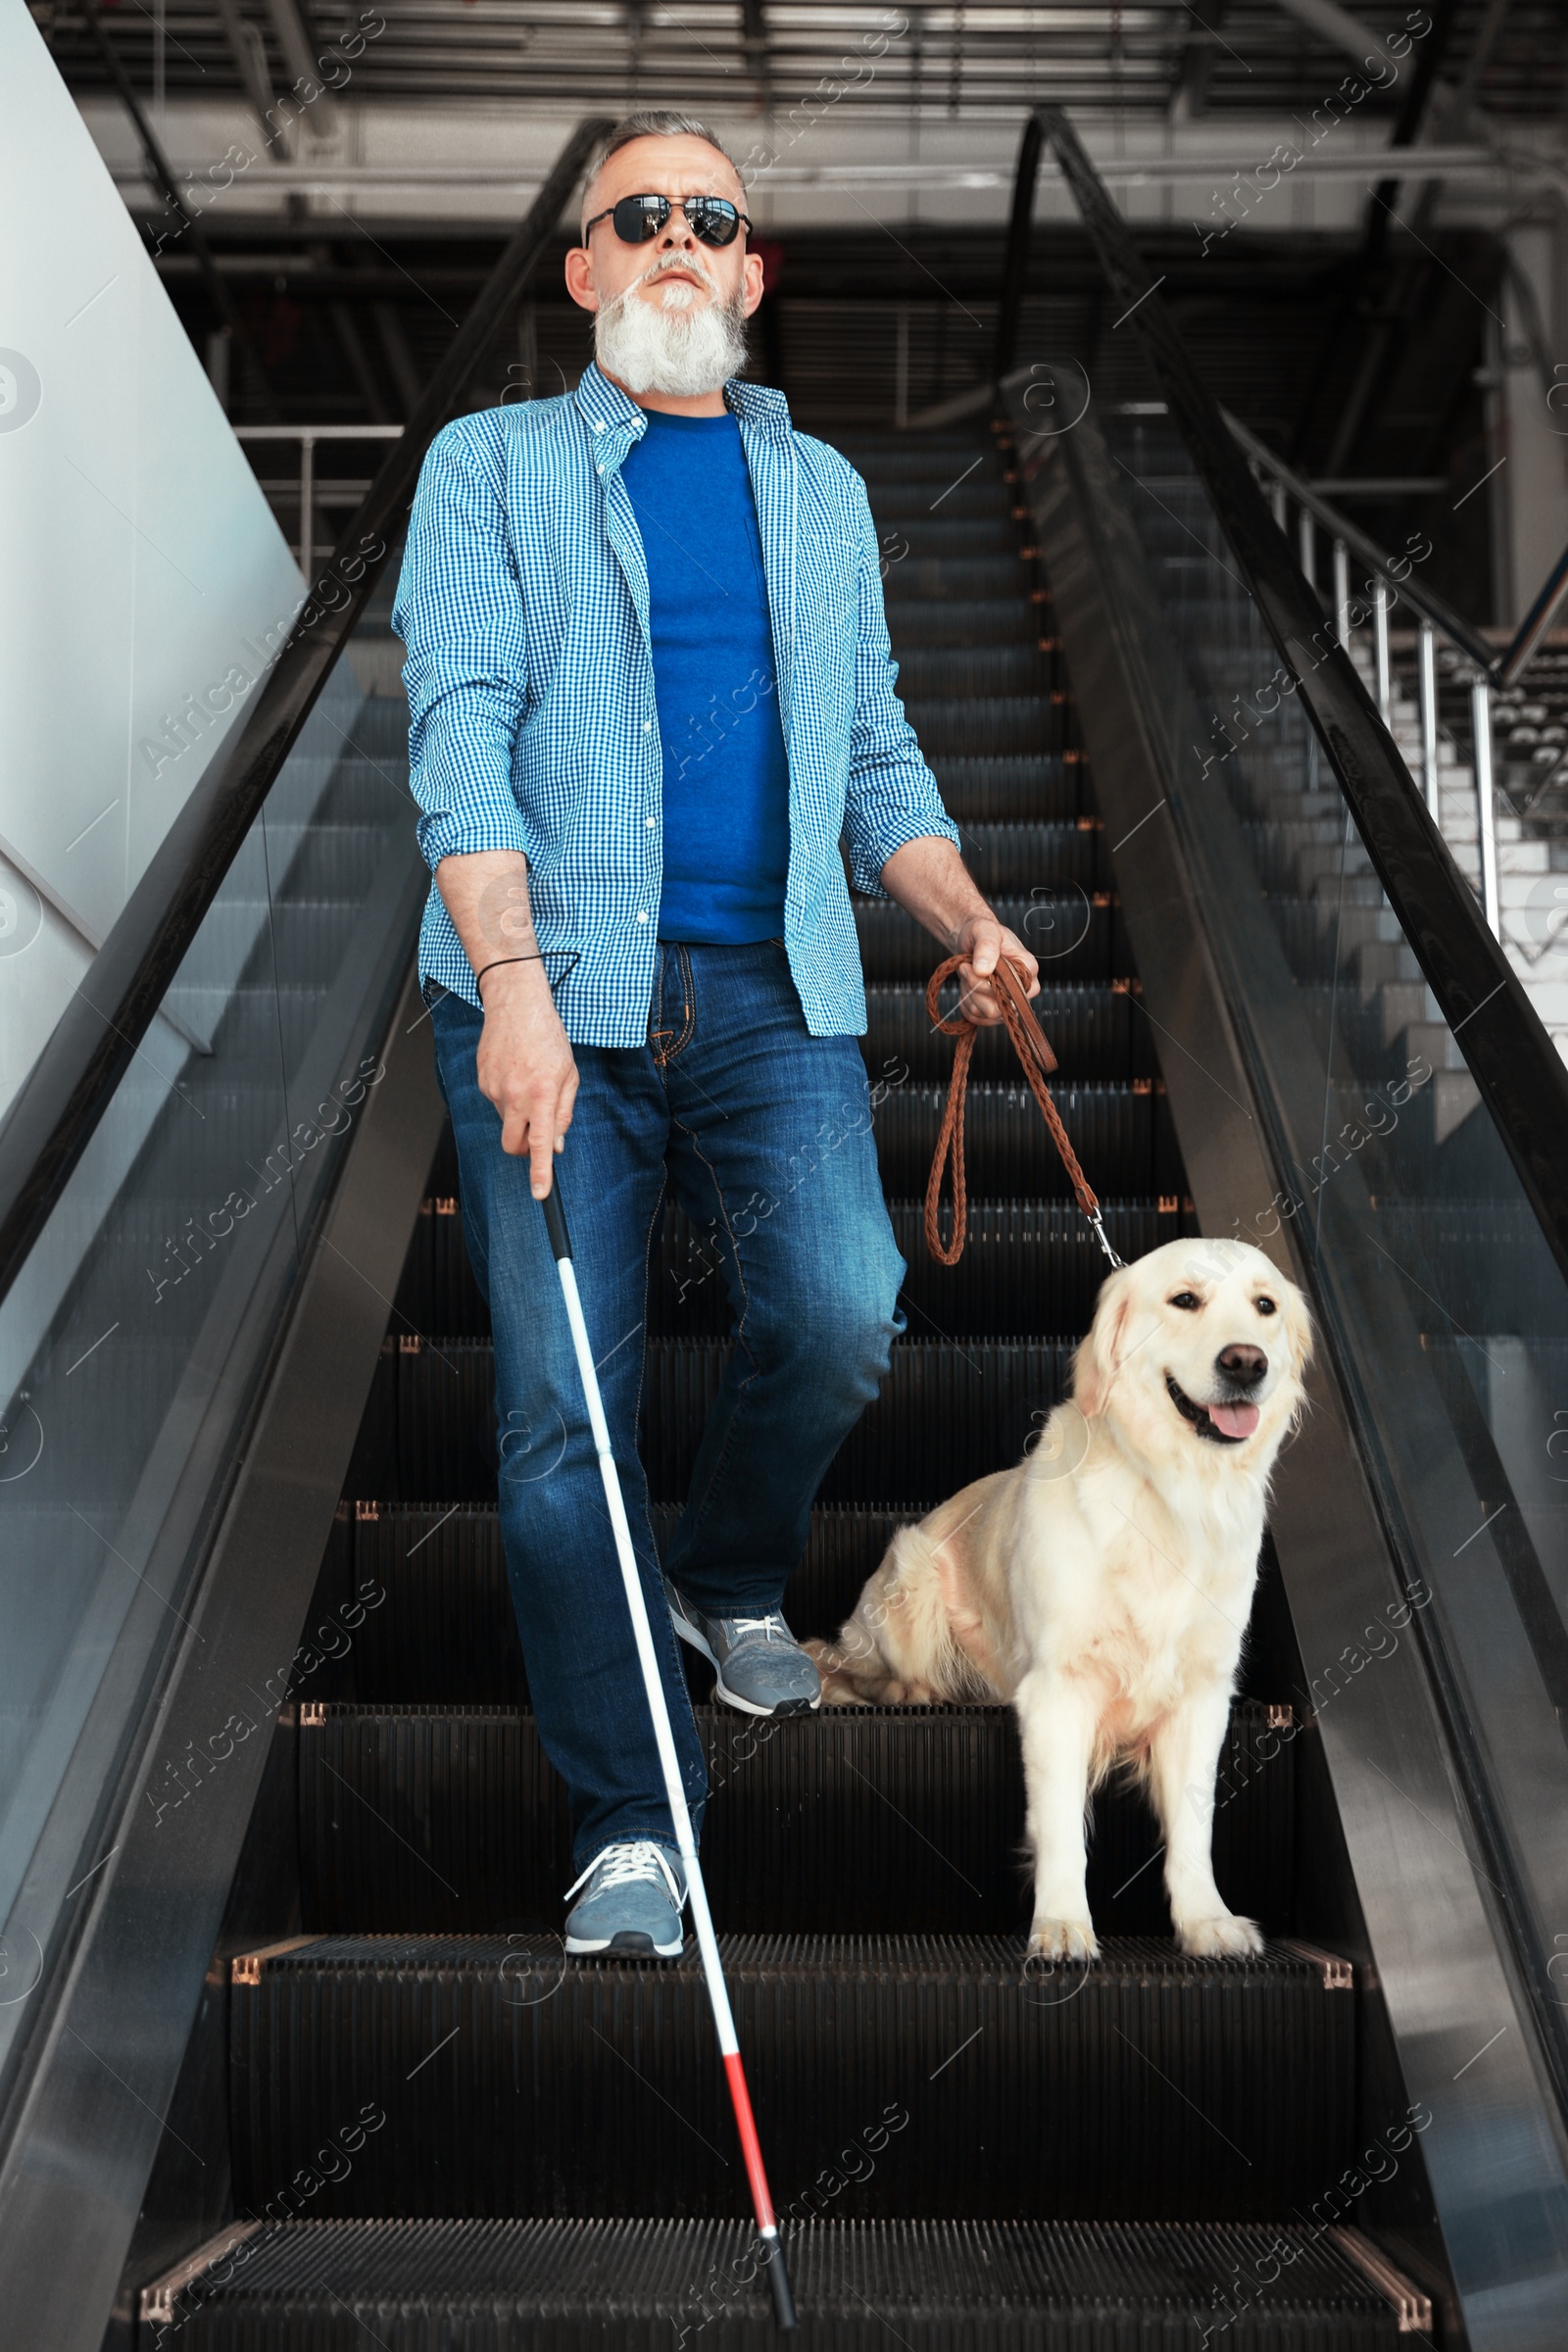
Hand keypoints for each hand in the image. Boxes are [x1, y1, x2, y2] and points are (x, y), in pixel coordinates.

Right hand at [475, 963, 578, 1197]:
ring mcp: (494, 1090)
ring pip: (506, 1121)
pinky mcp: (482, 1082)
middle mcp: (515, 1096)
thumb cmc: (548, 1037)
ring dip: (518, 1113)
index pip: (539, 1144)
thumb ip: (564, 1112)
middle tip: (536, 1135)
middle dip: (523, 1150)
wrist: (516, 1006)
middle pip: (512, 1145)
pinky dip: (507, 1096)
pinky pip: (496, 1102)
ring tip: (528, 1081)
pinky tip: (515, 1072)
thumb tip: (556, 1145)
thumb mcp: (569, 1075)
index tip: (540, 1193)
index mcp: (542, 1095)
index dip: (540, 1172)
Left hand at [951, 913, 1038, 1026]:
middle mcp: (1025, 990)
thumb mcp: (984, 931)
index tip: (975, 965)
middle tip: (965, 967)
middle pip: (997, 1007)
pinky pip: (977, 1019)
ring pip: (986, 1014)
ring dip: (969, 994)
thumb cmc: (983, 933)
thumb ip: (986, 947)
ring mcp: (1011, 1004)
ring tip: (967, 973)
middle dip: (974, 987)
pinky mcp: (997, 1013)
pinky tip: (966, 987)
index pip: (1011, 990)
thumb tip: (983, 970)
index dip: (987, 982)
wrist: (973, 942)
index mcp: (1028, 969)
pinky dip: (966, 1004)